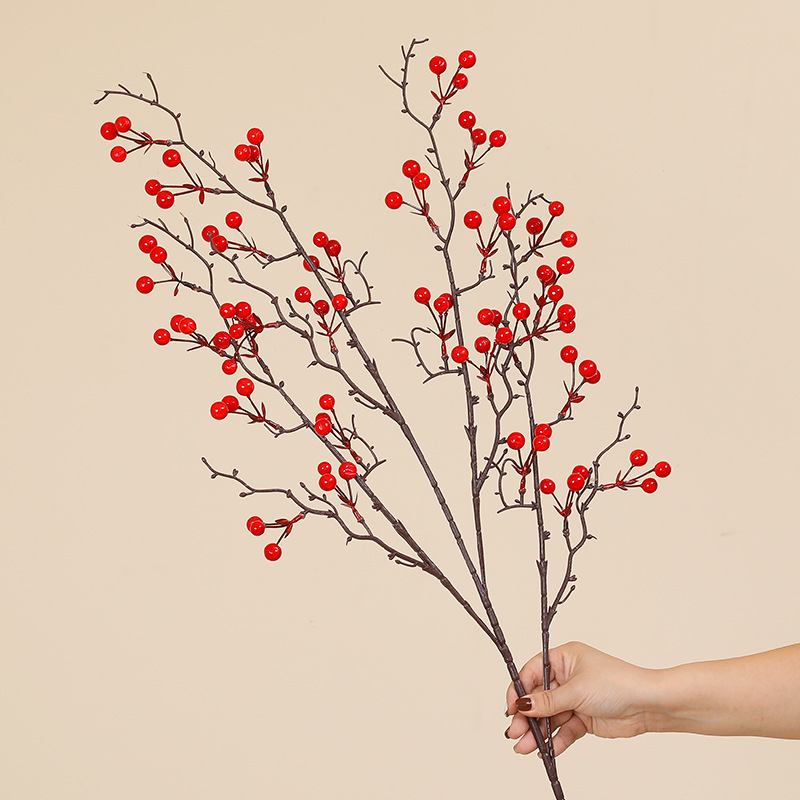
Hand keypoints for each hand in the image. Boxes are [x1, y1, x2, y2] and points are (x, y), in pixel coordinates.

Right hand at [505, 641, 651, 755]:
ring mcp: (575, 699)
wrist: (648, 705)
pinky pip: (564, 730)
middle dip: (526, 717)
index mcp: (563, 659)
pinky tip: (547, 750)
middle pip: (538, 698)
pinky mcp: (584, 718)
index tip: (510, 708)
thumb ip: (548, 701)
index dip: (519, 690)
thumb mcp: (577, 690)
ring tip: (525, 747)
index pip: (532, 673)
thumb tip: (523, 704)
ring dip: (537, 732)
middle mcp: (567, 677)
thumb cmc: (618, 683)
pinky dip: (555, 740)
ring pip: (549, 717)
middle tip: (514, 733)